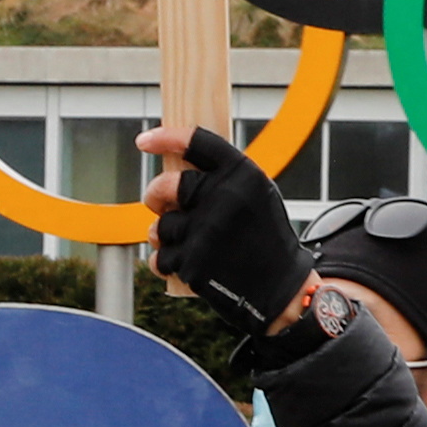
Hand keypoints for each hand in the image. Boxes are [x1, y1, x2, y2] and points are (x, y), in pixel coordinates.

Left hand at [140, 125, 314, 335]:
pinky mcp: (195, 263)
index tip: (144, 141)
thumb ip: (222, 180)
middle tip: (156, 202)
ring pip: (161, 226)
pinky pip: (161, 257)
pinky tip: (186, 264)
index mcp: (242, 174)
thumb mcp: (257, 195)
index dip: (166, 137)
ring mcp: (207, 231)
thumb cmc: (265, 238)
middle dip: (154, 195)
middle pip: (166, 185)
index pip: (197, 142)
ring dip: (165, 235)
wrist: (282, 288)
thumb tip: (172, 171)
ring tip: (189, 243)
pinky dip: (166, 262)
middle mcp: (224, 197)